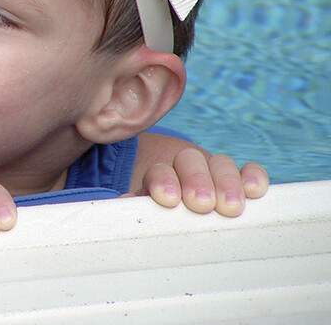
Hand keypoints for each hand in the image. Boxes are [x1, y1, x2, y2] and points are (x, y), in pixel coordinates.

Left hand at [139, 148, 268, 215]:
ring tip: (230, 206)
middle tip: (201, 203)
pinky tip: (254, 190)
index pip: (159, 171)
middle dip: (196, 180)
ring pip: (219, 164)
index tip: (168, 199)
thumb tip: (123, 206)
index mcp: (157, 177)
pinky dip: (252, 176)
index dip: (163, 181)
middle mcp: (184, 168)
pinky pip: (247, 170)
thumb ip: (134, 210)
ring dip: (226, 182)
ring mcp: (213, 171)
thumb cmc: (159, 216)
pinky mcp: (238, 179)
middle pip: (189, 161)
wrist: (177, 198)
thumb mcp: (144, 215)